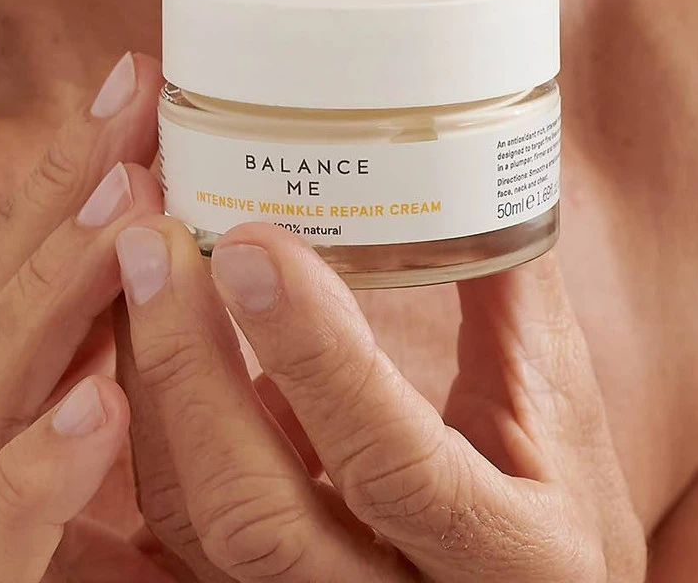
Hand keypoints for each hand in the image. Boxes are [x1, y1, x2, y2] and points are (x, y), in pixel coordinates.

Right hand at [0, 52, 174, 582]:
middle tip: (134, 125)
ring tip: (123, 219)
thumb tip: (265, 234)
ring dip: (44, 309)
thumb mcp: (174, 454)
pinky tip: (96, 403)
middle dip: (52, 211)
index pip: (9, 280)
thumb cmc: (190, 561)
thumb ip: (189, 368)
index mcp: (9, 418)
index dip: (58, 178)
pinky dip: (31, 483)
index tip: (134, 81)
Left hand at [114, 218, 647, 581]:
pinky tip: (149, 344)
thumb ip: (512, 290)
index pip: (396, 464)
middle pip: (261, 517)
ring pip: (200, 531)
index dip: (316, 355)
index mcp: (512, 555)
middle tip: (153, 241)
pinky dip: (154, 436)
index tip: (250, 244)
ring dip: (153, 392)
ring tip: (135, 270)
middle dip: (191, 369)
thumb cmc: (561, 507)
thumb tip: (477, 154)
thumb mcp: (561, 411)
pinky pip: (177, 541)